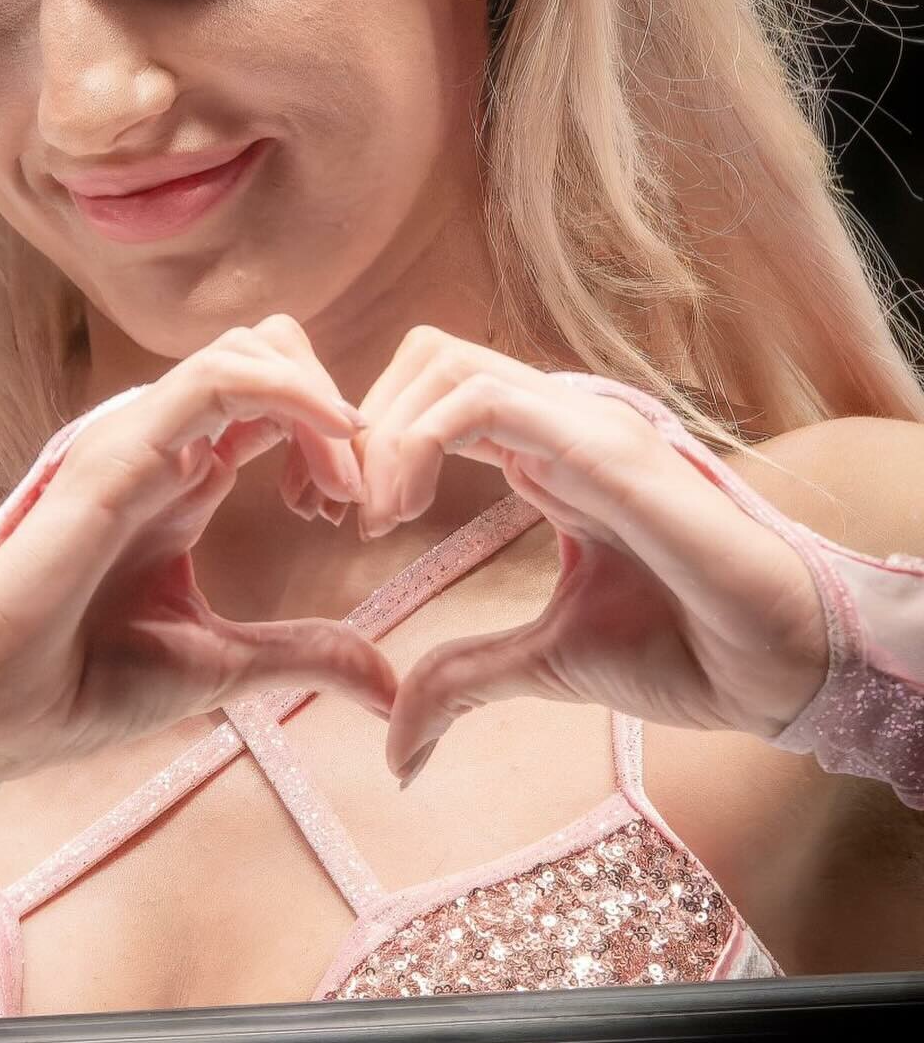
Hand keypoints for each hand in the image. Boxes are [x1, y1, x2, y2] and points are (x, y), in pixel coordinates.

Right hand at [0, 316, 395, 786]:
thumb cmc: (87, 683)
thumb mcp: (225, 663)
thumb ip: (305, 653)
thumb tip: (390, 684)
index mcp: (188, 475)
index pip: (275, 400)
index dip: (336, 436)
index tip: (370, 508)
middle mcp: (165, 442)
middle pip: (268, 352)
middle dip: (335, 404)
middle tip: (365, 491)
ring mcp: (139, 438)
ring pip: (246, 350)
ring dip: (319, 398)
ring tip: (348, 479)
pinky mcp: (120, 449)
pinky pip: (216, 379)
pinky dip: (288, 393)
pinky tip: (331, 440)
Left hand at [301, 329, 829, 787]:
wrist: (772, 669)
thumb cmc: (683, 648)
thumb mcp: (543, 661)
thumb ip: (465, 677)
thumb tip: (397, 748)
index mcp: (542, 450)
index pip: (433, 393)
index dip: (368, 438)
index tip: (335, 514)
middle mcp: (557, 420)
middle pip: (427, 357)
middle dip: (359, 420)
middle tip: (334, 506)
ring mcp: (581, 423)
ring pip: (446, 361)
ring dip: (382, 428)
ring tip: (366, 511)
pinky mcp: (599, 445)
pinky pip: (485, 400)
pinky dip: (418, 439)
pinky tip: (400, 508)